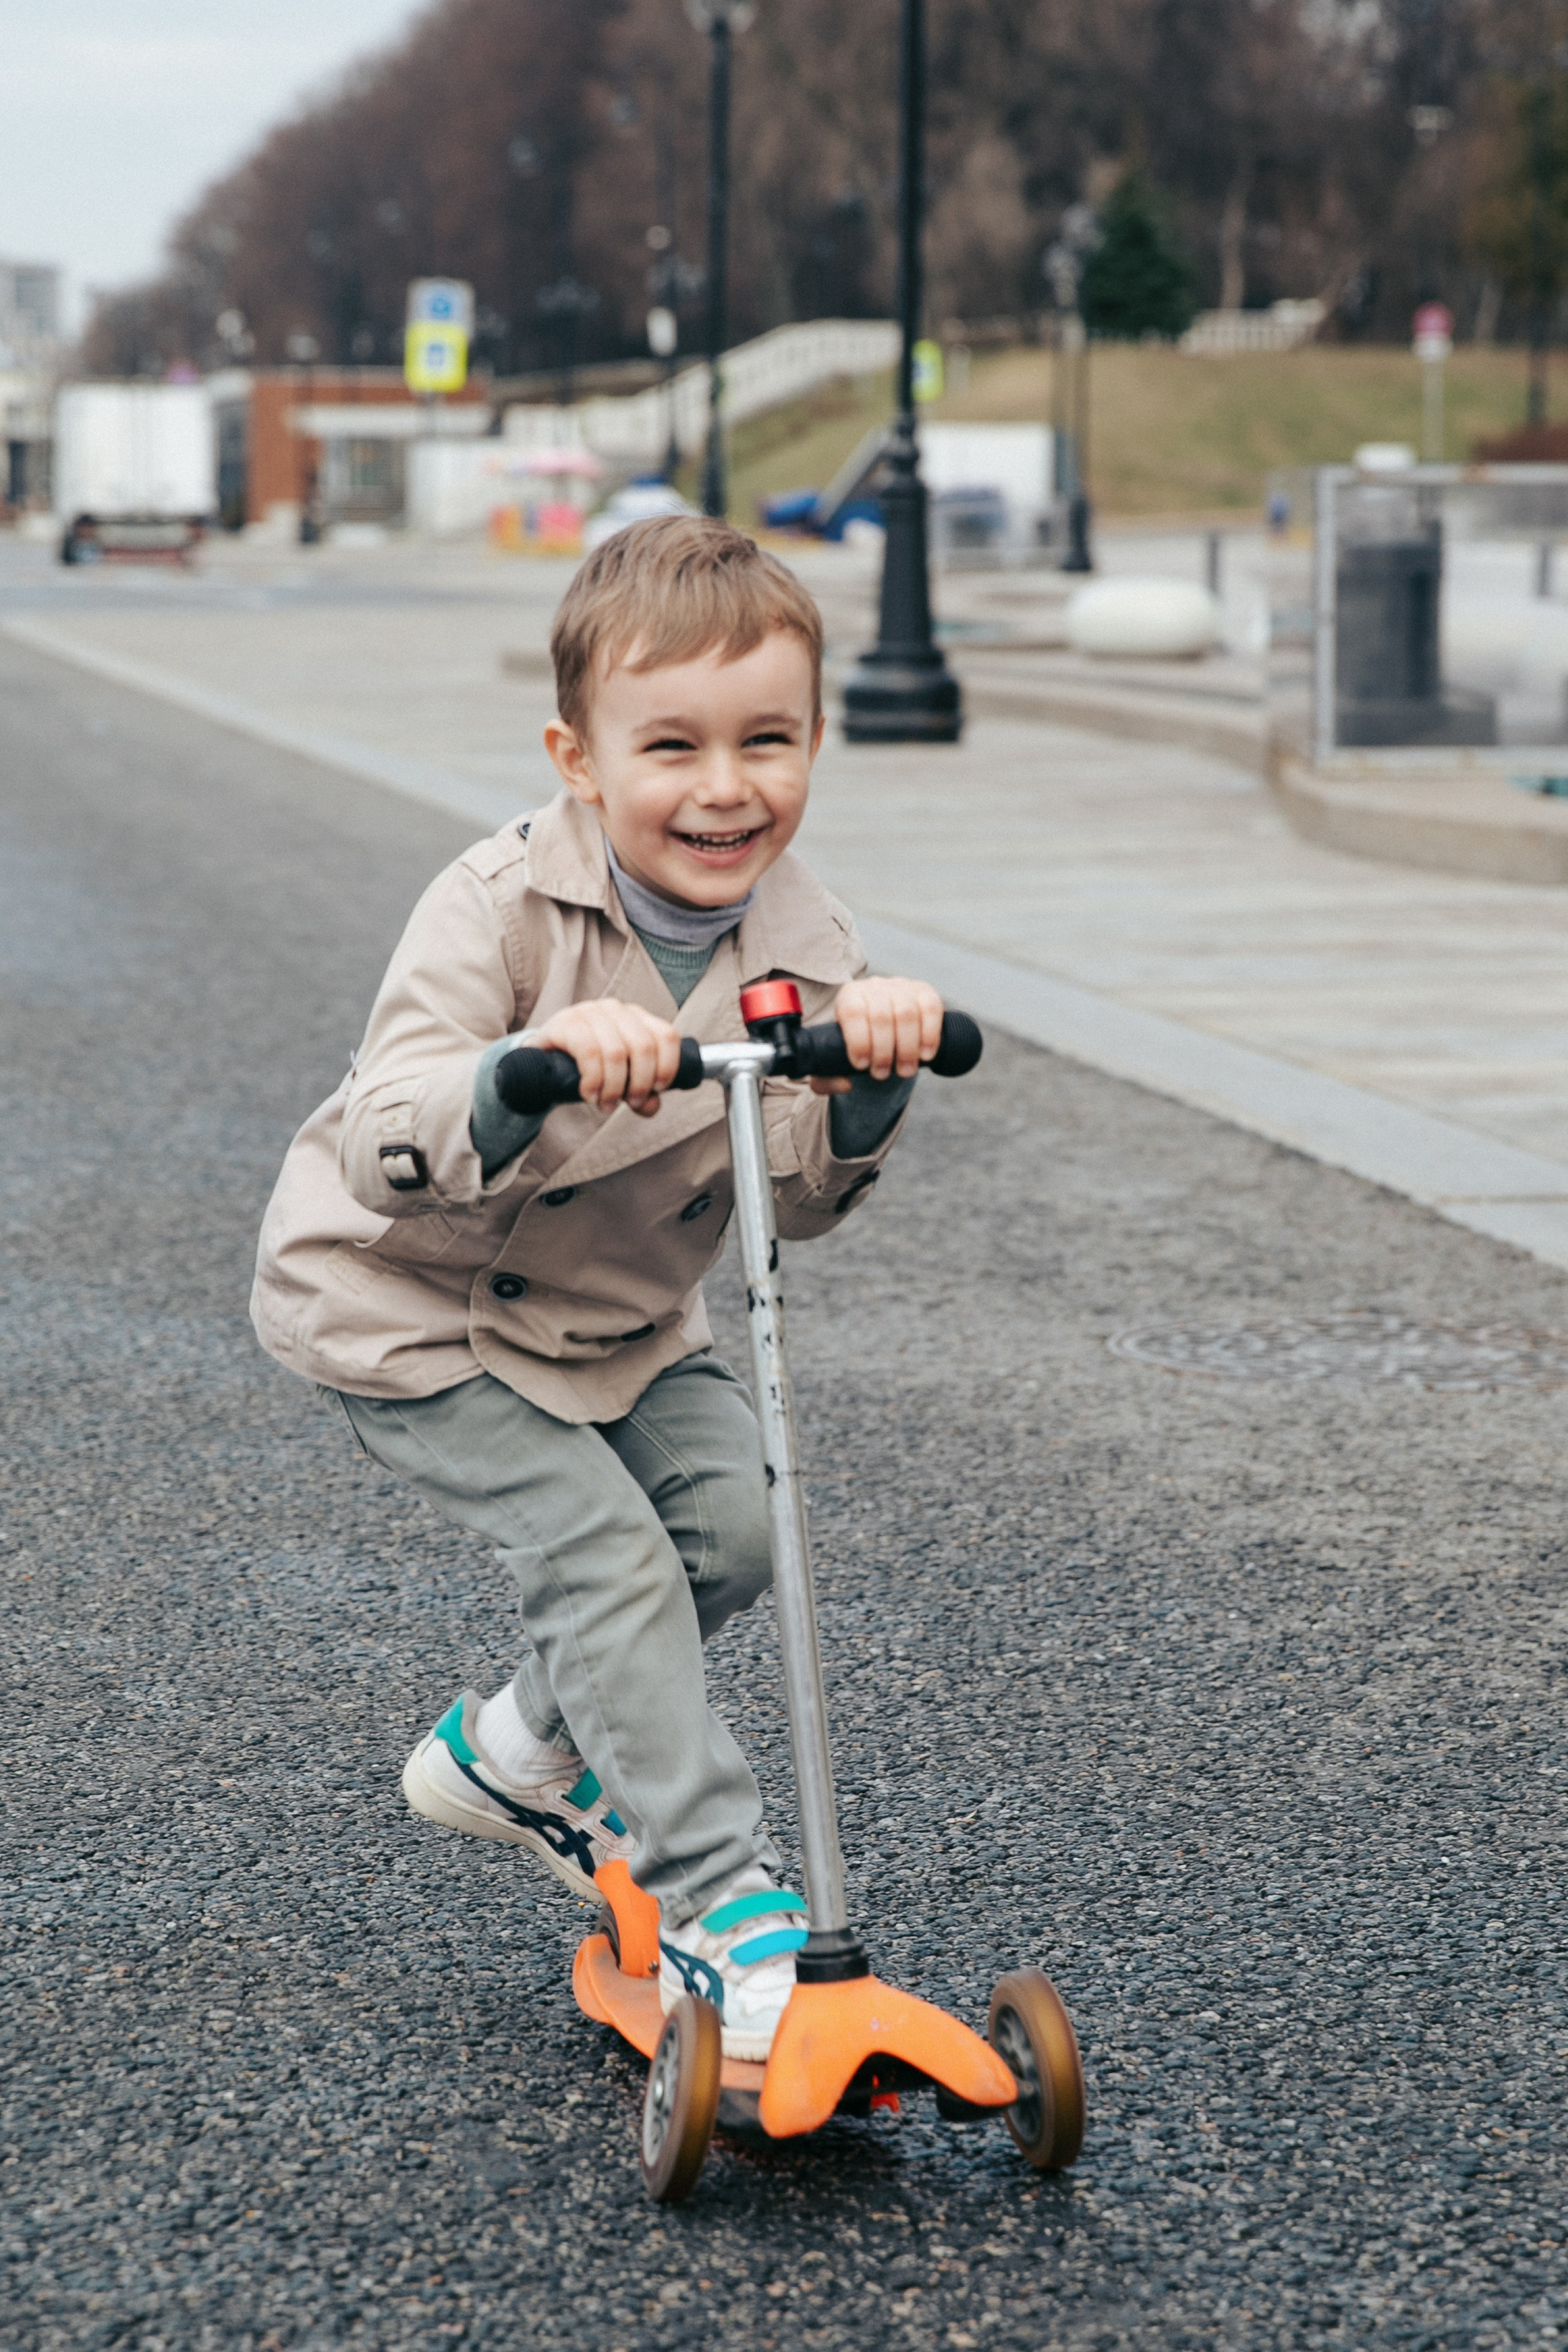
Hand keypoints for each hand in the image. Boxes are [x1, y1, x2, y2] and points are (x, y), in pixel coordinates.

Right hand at [534, 998, 682, 1117]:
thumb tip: (652, 1106)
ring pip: (616, 1052)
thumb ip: (641, 1093)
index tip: (658, 1090)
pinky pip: (589, 1052)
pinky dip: (593, 1081)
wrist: (543, 1062)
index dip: (668, 1066)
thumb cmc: (589, 1069)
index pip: (666, 1035)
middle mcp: (616, 1010)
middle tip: (632, 1103)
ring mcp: (590, 1012)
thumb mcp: (620, 1081)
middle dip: (640, 1083)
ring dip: (614, 1088)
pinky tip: (589, 1095)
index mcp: (637, 1018)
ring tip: (606, 1106)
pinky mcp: (566, 1022)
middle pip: (643, 1046)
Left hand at [810, 976, 944, 1092]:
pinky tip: (925, 1055)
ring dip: (907, 1048)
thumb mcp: (837, 1055)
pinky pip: (931, 1008)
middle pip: (881, 1015)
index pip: (852, 1012)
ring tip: (905, 1071)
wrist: (884, 1024)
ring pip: (906, 1013)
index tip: (861, 1065)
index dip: (858, 1040)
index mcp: (849, 996)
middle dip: (883, 1051)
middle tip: (883, 1074)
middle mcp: (875, 986)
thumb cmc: (860, 1042)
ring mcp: (902, 986)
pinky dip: (930, 1034)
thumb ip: (828, 1076)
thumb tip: (844, 1085)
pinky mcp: (925, 992)